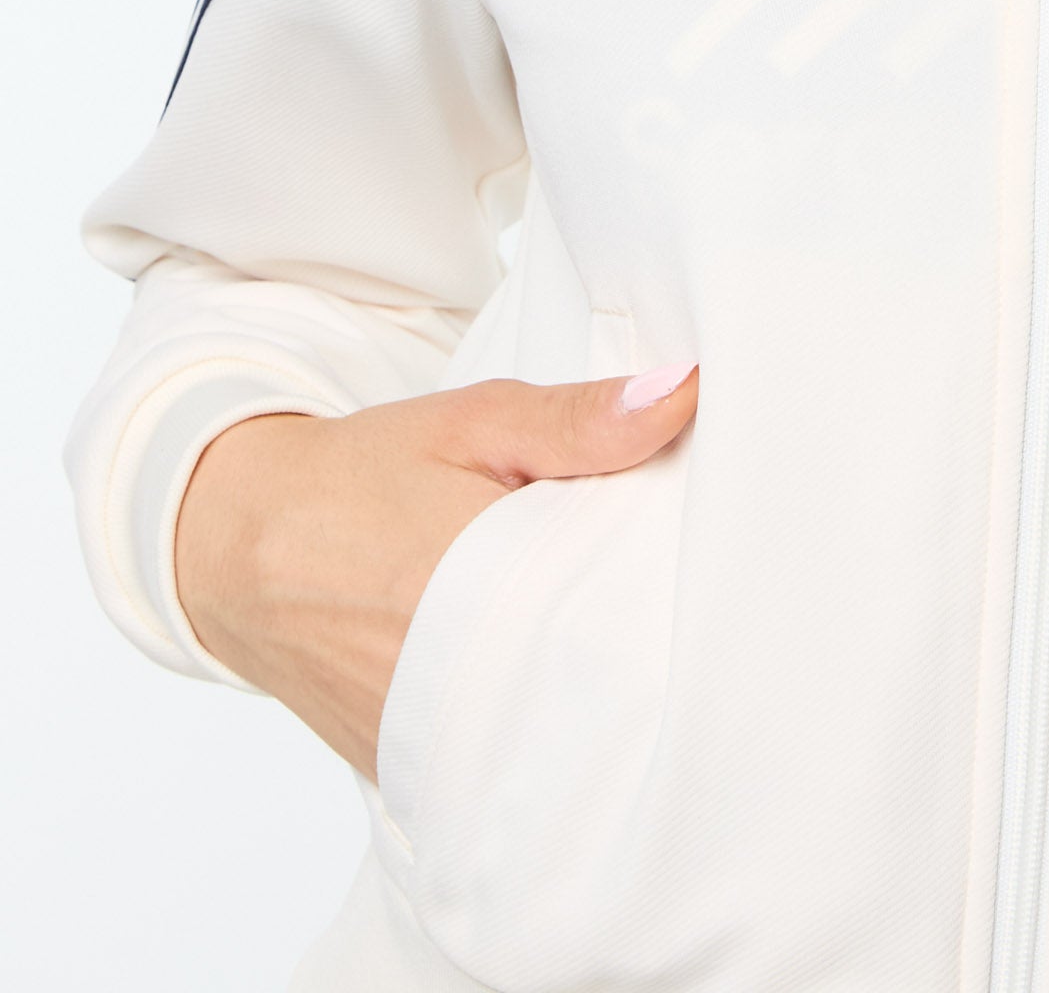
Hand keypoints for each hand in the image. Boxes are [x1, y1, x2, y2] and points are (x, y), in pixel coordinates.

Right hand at [172, 363, 699, 779]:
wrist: (239, 546)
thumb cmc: (360, 478)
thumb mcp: (473, 423)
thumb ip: (579, 419)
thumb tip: (685, 394)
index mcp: (467, 589)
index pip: (610, 614)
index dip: (663, 589)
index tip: (693, 557)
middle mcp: (445, 685)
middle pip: (588, 680)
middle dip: (628, 638)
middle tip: (660, 590)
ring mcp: (424, 742)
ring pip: (546, 726)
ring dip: (580, 682)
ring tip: (602, 626)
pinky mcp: (409, 771)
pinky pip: (498, 754)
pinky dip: (530, 717)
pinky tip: (546, 672)